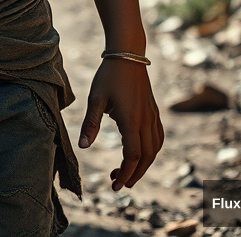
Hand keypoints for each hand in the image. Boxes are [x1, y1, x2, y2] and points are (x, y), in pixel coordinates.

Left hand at [78, 59, 163, 189]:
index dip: (125, 173)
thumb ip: (90, 123)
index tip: (114, 185)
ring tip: (126, 172)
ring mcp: (152, 116)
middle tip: (118, 183)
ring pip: (154, 149)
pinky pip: (158, 138)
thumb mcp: (95, 98)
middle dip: (134, 174)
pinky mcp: (153, 111)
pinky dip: (151, 151)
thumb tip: (83, 147)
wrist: (127, 54)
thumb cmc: (108, 75)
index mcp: (131, 119)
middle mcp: (145, 120)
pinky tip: (140, 153)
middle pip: (146, 157)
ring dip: (143, 165)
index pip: (133, 156)